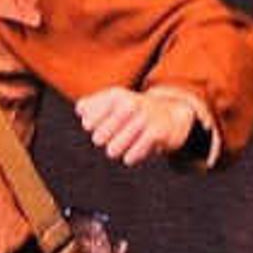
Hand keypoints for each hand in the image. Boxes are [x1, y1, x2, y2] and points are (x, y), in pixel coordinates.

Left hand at [75, 84, 204, 166]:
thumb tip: (80, 110)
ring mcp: (144, 118)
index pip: (89, 118)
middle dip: (101, 140)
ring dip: (114, 150)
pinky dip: (130, 157)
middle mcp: (129, 104)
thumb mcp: (114, 102)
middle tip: (104, 140)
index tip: (92, 126)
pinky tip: (130, 155)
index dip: (89, 125)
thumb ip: (90, 105)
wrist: (171, 114)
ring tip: (115, 150)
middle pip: (99, 137)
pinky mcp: (157, 132)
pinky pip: (133, 153)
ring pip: (114, 148)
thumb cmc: (134, 112)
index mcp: (116, 96)